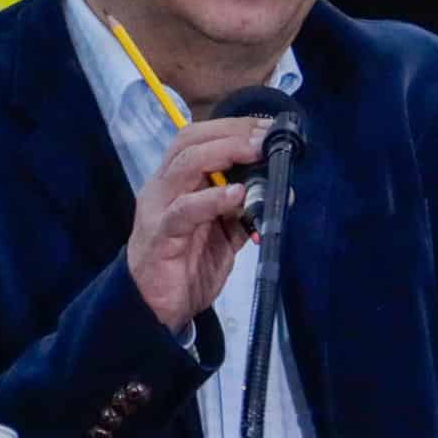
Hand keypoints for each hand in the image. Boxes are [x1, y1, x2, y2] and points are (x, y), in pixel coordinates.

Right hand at [127, 117, 264, 331]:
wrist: (155, 310)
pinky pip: (185, 211)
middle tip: (264, 136)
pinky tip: (236, 195)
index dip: (232, 127)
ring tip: (254, 152)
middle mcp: (163, 188)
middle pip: (190, 141)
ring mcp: (158, 210)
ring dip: (224, 153)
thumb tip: (283, 191)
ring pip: (185, 166)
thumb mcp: (224, 234)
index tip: (267, 127)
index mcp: (176, 182)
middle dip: (231, 133)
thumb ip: (247, 211)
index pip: (198, 137)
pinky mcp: (160, 236)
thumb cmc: (186, 266)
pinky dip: (212, 199)